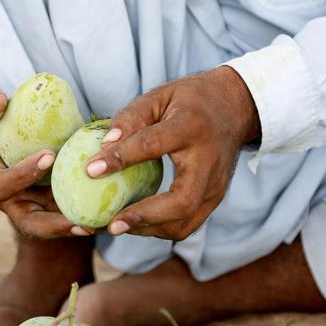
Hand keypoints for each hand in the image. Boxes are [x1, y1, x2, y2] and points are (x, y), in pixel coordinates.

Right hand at [0, 88, 93, 238]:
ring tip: (105, 225)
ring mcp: (30, 200)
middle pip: (28, 221)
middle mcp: (10, 197)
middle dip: (54, 225)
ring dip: (77, 225)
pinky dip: (87, 210)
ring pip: (52, 223)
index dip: (21, 175)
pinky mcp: (49, 197)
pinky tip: (114, 209)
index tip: (48, 156)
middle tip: (82, 223)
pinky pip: (67, 208)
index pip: (0, 185)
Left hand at [84, 66, 259, 240]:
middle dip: (144, 217)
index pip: (152, 145)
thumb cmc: (191, 100)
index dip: (121, 158)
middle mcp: (208, 161)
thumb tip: (103, 147)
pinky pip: (188, 224)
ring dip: (149, 229)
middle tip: (111, 224)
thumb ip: (131, 118)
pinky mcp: (216, 198)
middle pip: (181, 202)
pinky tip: (136, 223)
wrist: (236, 108)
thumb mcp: (160, 96)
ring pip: (185, 222)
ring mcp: (217, 185)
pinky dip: (159, 229)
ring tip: (116, 226)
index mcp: (191, 127)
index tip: (90, 171)